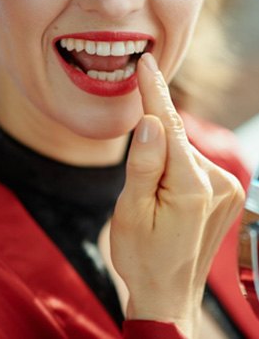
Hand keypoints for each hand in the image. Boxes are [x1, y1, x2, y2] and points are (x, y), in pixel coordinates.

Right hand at [110, 53, 244, 336]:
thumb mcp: (130, 212)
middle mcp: (218, 183)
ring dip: (162, 161)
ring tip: (150, 200)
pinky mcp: (226, 195)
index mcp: (190, 188)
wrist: (167, 292)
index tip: (146, 63)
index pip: (169, 126)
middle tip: (137, 181)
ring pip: (184, 153)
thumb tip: (150, 121)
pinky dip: (174, 169)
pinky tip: (165, 196)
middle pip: (176, 140)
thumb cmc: (142, 255)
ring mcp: (227, 190)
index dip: (153, 93)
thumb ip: (143, 164)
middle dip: (152, 142)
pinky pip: (193, 166)